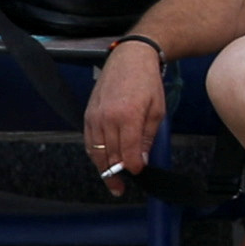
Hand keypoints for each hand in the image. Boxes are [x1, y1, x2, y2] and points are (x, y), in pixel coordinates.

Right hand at [82, 41, 164, 185]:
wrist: (130, 58)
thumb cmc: (147, 82)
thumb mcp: (156, 110)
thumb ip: (147, 137)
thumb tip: (140, 160)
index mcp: (127, 116)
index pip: (126, 153)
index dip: (132, 167)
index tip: (138, 173)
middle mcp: (107, 118)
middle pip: (109, 156)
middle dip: (115, 174)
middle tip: (120, 188)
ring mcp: (94, 116)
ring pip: (95, 151)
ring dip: (103, 168)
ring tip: (111, 181)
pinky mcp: (88, 114)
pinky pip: (89, 141)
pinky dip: (95, 154)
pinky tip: (103, 161)